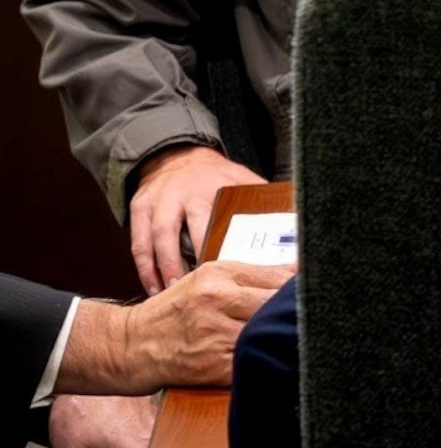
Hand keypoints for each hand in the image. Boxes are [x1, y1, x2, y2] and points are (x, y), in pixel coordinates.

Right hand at [58, 260, 293, 393]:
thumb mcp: (206, 280)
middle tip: (315, 319)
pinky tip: (275, 359)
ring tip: (297, 340)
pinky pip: (254, 364)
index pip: (279, 277)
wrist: (128, 346)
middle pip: (279, 305)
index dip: (303, 288)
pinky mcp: (213, 366)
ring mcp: (215, 335)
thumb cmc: (171, 313)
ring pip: (270, 334)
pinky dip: (267, 362)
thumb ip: (251, 276)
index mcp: (218, 276)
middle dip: (298, 313)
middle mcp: (217, 301)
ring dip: (286, 339)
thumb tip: (297, 272)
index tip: (319, 295)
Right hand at [127, 145, 265, 292]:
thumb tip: (295, 220)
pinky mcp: (140, 208)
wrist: (175, 154)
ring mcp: (160, 201)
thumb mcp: (241, 178)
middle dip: (193, 263)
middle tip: (202, 291)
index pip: (221, 221)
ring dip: (164, 269)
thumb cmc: (214, 174)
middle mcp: (185, 194)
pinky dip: (144, 267)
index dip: (225, 247)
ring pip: (158, 239)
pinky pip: (138, 242)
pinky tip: (153, 287)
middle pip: (188, 231)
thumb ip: (262, 200)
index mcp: (215, 189)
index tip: (233, 273)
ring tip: (173, 293)